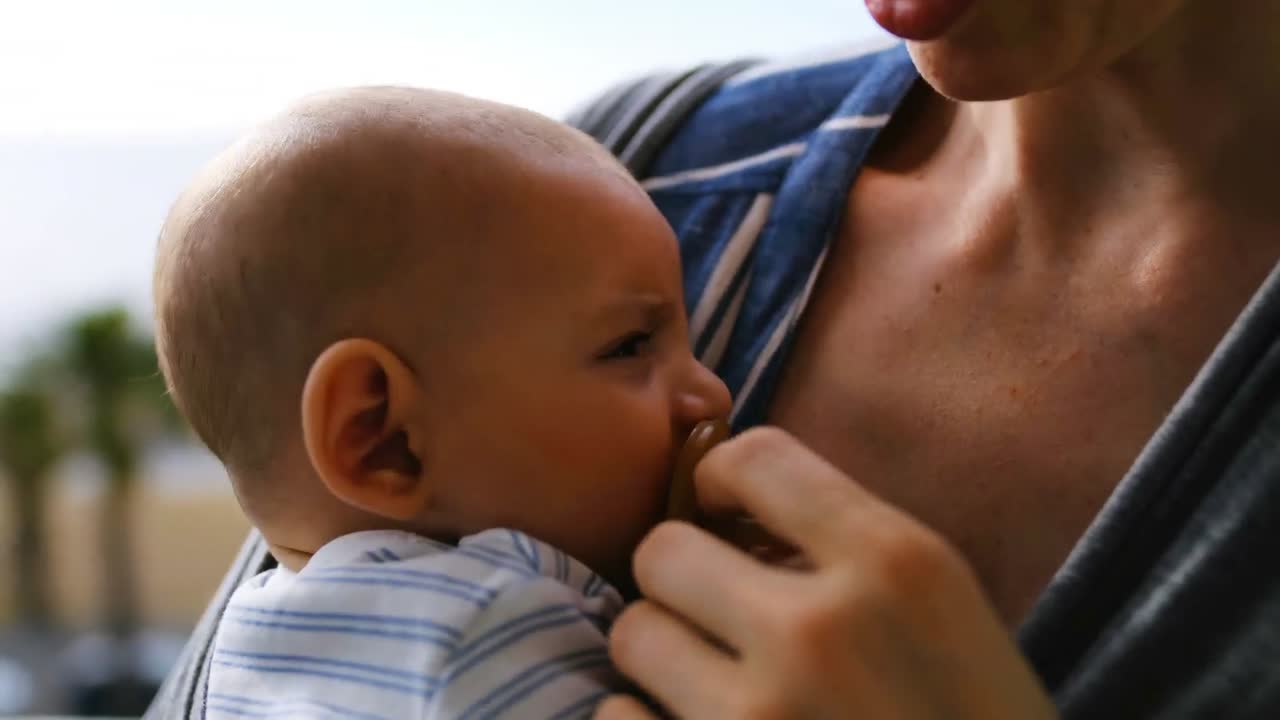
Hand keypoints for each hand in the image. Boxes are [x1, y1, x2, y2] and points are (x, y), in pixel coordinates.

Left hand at [596, 427, 1056, 719]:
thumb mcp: (946, 615)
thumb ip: (850, 554)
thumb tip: (733, 522)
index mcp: (895, 565)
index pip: (753, 458)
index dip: (722, 480)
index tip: (724, 515)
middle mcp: (818, 630)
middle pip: (663, 550)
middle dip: (684, 580)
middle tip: (717, 617)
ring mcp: (757, 718)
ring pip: (633, 635)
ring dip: (663, 657)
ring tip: (710, 683)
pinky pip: (616, 719)